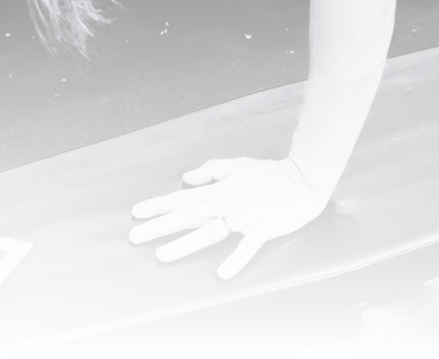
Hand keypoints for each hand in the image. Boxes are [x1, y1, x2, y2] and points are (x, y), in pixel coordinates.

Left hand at [129, 155, 327, 279]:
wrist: (303, 180)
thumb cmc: (271, 173)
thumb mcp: (239, 165)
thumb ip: (212, 170)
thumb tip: (188, 177)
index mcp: (221, 190)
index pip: (184, 198)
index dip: (159, 205)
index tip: (136, 213)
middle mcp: (228, 203)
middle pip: (189, 215)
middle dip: (160, 226)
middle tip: (135, 237)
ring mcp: (245, 217)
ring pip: (210, 232)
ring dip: (185, 244)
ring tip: (162, 255)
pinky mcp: (263, 229)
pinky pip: (247, 246)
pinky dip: (236, 258)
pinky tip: (222, 273)